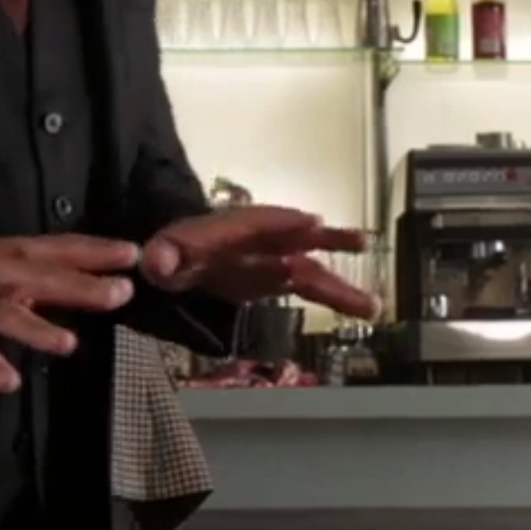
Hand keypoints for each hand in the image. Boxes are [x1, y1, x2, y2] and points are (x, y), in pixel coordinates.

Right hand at [0, 234, 139, 394]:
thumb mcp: (4, 263)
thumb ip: (44, 271)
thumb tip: (98, 276)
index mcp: (12, 252)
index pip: (59, 247)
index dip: (95, 250)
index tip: (132, 254)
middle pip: (41, 276)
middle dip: (80, 284)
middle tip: (120, 294)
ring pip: (6, 312)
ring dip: (37, 328)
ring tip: (69, 345)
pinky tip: (9, 382)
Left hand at [141, 206, 375, 313]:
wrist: (176, 262)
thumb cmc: (170, 256)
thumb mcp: (160, 256)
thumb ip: (162, 258)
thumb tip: (158, 263)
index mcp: (230, 228)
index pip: (258, 222)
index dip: (283, 222)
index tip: (311, 222)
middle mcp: (260, 240)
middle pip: (295, 240)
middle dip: (324, 243)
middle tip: (359, 242)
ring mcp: (273, 260)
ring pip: (310, 269)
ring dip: (339, 283)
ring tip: (372, 303)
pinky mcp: (278, 279)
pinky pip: (308, 285)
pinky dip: (332, 295)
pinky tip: (362, 307)